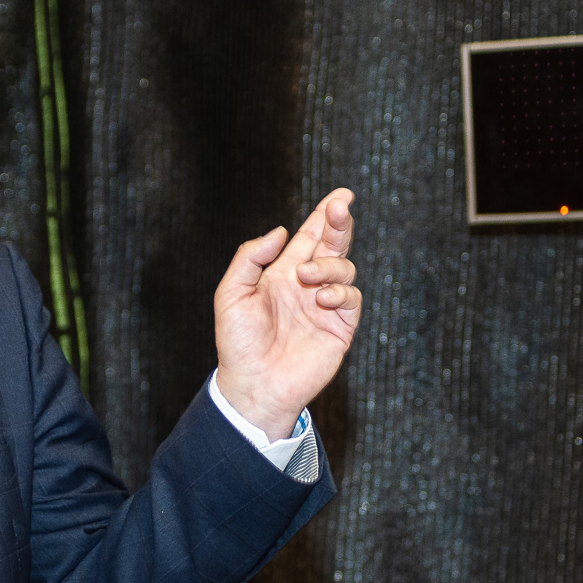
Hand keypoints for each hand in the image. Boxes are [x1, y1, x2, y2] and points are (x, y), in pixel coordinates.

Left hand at [213, 188, 361, 439]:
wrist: (253, 386)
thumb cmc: (238, 344)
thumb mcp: (230, 294)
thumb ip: (250, 258)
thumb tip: (280, 232)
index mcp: (281, 273)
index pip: (308, 237)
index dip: (324, 215)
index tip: (340, 196)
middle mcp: (306, 285)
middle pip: (332, 244)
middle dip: (339, 223)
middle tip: (342, 205)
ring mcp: (325, 306)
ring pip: (343, 267)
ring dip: (328, 264)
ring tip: (307, 276)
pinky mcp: (339, 328)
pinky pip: (351, 298)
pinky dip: (340, 291)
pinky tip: (322, 297)